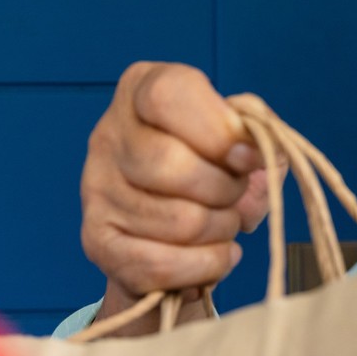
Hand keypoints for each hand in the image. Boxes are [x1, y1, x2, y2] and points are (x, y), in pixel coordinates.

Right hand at [80, 63, 269, 333]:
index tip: (249, 157)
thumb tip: (260, 149)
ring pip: (178, 221)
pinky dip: (206, 265)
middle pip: (170, 163)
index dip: (218, 130)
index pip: (169, 96)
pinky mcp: (98, 241)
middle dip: (226, 189)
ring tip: (225, 224)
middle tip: (236, 195)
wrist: (173, 231)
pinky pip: (163, 264)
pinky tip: (216, 254)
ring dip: (221, 230)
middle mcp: (108, 135)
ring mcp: (96, 190)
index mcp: (140, 90)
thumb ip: (257, 132)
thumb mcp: (241, 139)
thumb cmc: (213, 171)